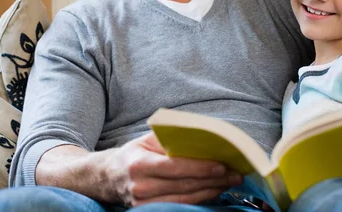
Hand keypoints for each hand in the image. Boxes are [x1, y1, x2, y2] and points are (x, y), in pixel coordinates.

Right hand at [105, 132, 242, 206]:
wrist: (107, 177)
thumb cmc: (133, 154)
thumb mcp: (147, 140)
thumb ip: (171, 138)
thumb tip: (202, 136)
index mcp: (140, 164)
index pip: (177, 167)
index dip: (201, 168)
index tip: (223, 166)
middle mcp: (142, 187)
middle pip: (185, 185)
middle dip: (214, 180)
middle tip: (235, 175)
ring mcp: (144, 204)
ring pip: (186, 200)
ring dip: (211, 191)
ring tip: (230, 183)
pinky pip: (180, 207)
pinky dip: (200, 199)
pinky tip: (214, 191)